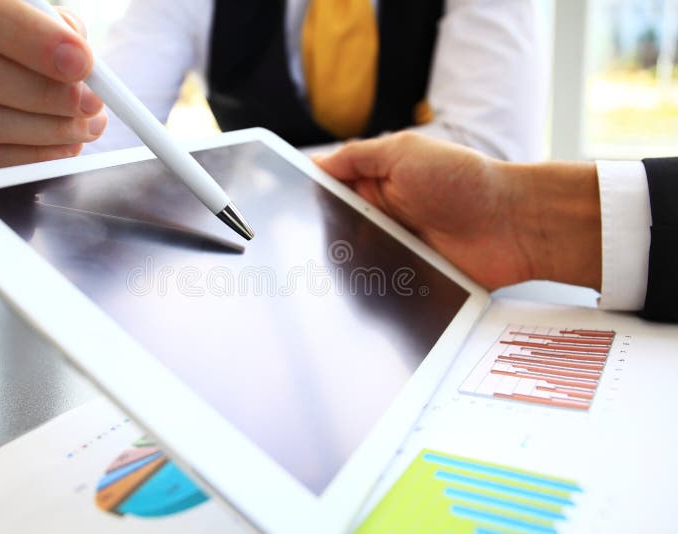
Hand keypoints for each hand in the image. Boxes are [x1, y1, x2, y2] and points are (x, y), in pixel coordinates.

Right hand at [0, 0, 106, 177]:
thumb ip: (48, 25)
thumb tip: (79, 62)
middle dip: (41, 92)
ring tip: (81, 129)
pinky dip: (21, 161)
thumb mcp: (21, 14)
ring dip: (39, 131)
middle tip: (89, 104)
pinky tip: (56, 151)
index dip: (30, 38)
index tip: (82, 62)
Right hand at [315, 132, 601, 290]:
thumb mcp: (405, 153)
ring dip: (348, 265)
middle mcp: (381, 218)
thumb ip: (358, 157)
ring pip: (353, 265)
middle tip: (318, 244)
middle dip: (326, 239)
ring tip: (348, 265)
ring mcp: (395, 251)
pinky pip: (379, 290)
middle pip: (335, 233)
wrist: (514, 225)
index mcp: (376, 184)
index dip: (309, 201)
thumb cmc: (465, 181)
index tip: (289, 210)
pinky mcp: (409, 279)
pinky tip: (366, 289)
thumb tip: (315, 164)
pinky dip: (371, 291)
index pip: (329, 194)